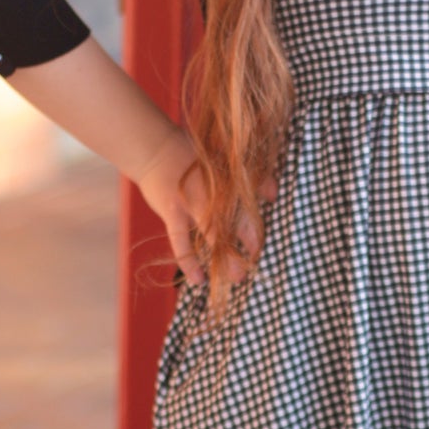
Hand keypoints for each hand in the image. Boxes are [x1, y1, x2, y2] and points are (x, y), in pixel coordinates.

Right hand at [133, 124, 277, 288]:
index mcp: (227, 179)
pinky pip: (181, 242)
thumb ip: (250, 176)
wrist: (154, 149)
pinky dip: (189, 261)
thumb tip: (274, 194)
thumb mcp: (222, 161)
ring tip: (237, 277)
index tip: (263, 243)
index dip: (258, 224)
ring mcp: (192, 203)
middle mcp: (213, 192)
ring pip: (213, 234)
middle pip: (236, 220)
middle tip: (258, 260)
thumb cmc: (190, 156)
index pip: (251, 204)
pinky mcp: (172, 212)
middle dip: (249, 241)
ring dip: (226, 256)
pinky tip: (199, 280)